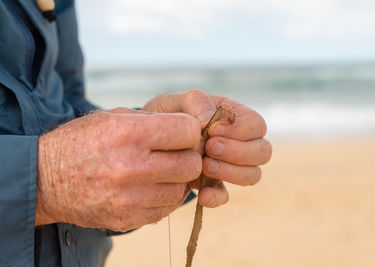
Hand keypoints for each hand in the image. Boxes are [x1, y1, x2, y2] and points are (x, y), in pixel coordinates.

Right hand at [36, 108, 201, 231]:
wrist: (44, 179)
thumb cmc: (82, 141)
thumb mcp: (113, 116)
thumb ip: (154, 121)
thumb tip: (191, 129)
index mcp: (128, 134)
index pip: (187, 131)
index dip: (189, 130)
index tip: (181, 133)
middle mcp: (131, 167)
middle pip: (191, 163)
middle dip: (187, 155)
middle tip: (174, 153)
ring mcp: (130, 198)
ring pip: (183, 189)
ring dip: (177, 179)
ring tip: (159, 171)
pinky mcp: (128, 219)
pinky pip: (167, 208)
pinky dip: (165, 197)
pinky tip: (150, 187)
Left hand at [143, 90, 271, 207]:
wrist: (149, 139)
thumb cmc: (168, 114)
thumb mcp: (177, 101)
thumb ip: (196, 102)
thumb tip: (209, 121)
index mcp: (235, 117)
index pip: (257, 125)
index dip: (240, 130)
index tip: (212, 130)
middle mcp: (239, 143)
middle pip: (262, 152)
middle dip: (239, 152)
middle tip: (210, 148)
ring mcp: (229, 166)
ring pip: (252, 175)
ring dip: (231, 172)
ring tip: (203, 165)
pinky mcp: (213, 185)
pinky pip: (226, 196)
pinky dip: (216, 197)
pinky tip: (201, 194)